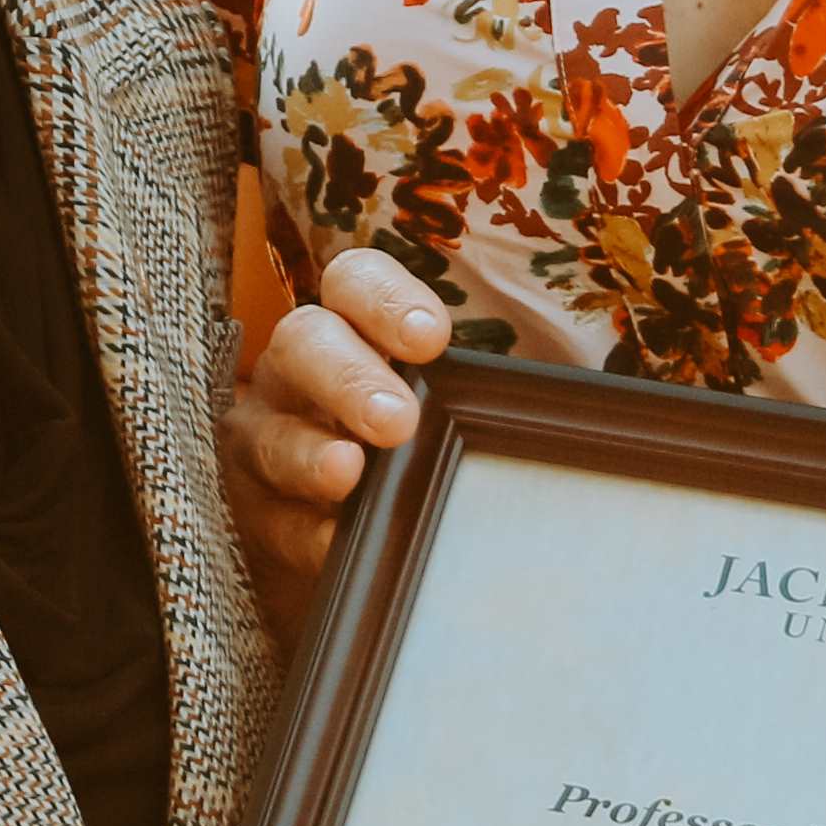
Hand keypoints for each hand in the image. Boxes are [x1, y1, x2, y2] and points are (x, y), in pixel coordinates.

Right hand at [219, 245, 447, 627]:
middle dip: (349, 376)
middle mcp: (296, 373)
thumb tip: (578, 404)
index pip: (354, 282)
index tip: (433, 339)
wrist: (350, 543)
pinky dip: (305, 532)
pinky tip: (333, 542)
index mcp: (350, 328)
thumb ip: (483, 396)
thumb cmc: (418, 456)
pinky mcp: (247, 514)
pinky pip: (269, 518)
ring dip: (311, 454)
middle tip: (397, 420)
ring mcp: (262, 440)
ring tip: (349, 473)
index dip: (385, 300)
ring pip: (270, 432)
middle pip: (304, 342)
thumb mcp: (445, 411)